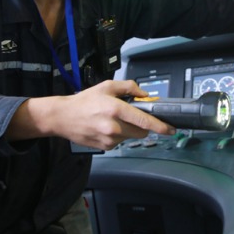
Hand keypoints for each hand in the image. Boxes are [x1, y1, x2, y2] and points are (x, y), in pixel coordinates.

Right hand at [7, 80, 175, 150]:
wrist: (63, 117)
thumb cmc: (85, 100)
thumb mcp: (107, 86)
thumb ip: (129, 87)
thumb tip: (145, 94)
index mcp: (116, 109)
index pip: (143, 120)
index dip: (160, 126)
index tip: (171, 129)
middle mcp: (114, 126)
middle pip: (142, 131)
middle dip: (143, 125)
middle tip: (133, 116)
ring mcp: (109, 139)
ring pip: (132, 136)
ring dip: (130, 129)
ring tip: (114, 120)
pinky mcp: (105, 147)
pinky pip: (121, 142)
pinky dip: (120, 135)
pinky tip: (107, 127)